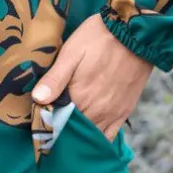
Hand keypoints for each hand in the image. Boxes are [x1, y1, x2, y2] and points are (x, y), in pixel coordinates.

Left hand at [31, 12, 151, 141]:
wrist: (135, 33)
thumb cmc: (98, 39)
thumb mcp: (71, 52)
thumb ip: (55, 78)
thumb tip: (37, 99)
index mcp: (79, 97)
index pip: (57, 122)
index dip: (46, 123)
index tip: (37, 121)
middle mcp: (96, 111)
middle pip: (73, 132)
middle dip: (60, 131)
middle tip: (49, 127)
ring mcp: (111, 113)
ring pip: (90, 136)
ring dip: (78, 137)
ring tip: (67, 131)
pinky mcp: (124, 111)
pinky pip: (110, 136)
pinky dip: (98, 139)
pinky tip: (88, 136)